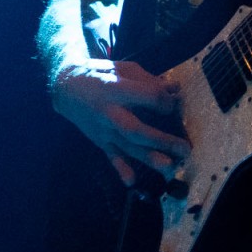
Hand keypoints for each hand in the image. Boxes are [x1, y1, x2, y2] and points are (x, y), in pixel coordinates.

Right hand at [50, 58, 189, 185]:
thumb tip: (175, 90)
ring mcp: (104, 130)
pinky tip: (132, 182)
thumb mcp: (123, 69)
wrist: (67, 88)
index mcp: (116, 88)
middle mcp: (109, 112)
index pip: (147, 96)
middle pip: (136, 129)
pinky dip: (120, 169)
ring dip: (149, 158)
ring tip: (170, 167)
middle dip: (161, 140)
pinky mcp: (100, 141)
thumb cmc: (100, 74)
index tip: (175, 103)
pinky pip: (111, 156)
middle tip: (185, 149)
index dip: (165, 100)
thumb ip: (149, 80)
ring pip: (127, 147)